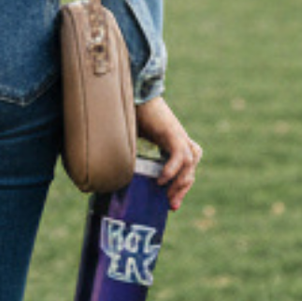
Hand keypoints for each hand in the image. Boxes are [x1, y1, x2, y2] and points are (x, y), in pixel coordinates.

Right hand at [134, 96, 200, 210]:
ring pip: (189, 164)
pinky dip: (172, 169)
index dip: (181, 186)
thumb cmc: (131, 114)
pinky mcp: (173, 133)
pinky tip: (162, 180)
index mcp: (173, 141)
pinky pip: (179, 155)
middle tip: (171, 206)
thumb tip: (110, 172)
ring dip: (180, 182)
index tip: (171, 204)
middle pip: (190, 168)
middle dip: (181, 189)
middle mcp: (180, 139)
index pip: (186, 168)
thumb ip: (129, 155)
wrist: (134, 95)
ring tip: (167, 196)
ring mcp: (178, 136)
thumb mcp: (132, 140)